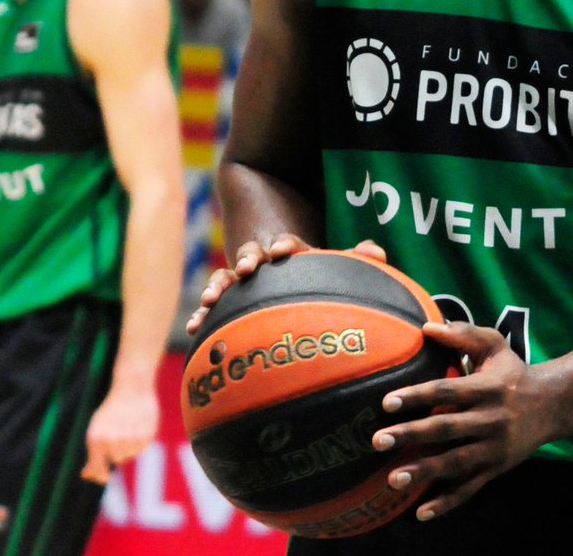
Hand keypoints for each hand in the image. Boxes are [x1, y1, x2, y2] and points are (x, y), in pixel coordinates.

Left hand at [81, 384, 159, 483]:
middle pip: (117, 459)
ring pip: (130, 454)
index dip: (101, 476)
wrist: (131, 387)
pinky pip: (142, 447)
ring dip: (130, 446)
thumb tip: (86, 476)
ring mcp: (130, 438)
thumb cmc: (110, 412)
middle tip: (118, 432)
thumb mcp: (96, 431)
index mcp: (97, 439)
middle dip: (117, 451)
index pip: (99, 470)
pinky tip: (138, 425)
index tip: (105, 477)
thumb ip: (93, 456)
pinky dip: (140, 440)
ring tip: (129, 426)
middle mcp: (113, 441)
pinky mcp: (146, 434)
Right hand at [184, 236, 385, 336]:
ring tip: (211, 299)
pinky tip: (195, 329)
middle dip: (248, 259)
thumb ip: (356, 258)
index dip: (285, 245)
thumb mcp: (332, 261)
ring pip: (227, 276)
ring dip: (219, 285)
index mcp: (289, 250)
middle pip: (252, 254)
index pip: (287, 243)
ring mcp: (242, 277)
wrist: (276, 248)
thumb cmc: (312, 267)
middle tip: (247, 267)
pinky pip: (214, 303)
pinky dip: (204, 313)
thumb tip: (377, 253)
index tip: (282, 250)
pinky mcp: (229, 296)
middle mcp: (262, 259)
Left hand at [371, 321, 557, 521]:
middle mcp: (490, 419)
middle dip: (411, 435)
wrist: (553, 404)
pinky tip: (421, 512)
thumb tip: (427, 327)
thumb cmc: (513, 371)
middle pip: (445, 429)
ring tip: (393, 478)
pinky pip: (470, 488)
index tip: (387, 402)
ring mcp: (493, 448)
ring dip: (424, 472)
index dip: (417, 396)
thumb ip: (463, 334)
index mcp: (486, 388)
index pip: (446, 392)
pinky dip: (447, 502)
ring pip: (455, 463)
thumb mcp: (495, 345)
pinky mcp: (496, 469)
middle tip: (377, 440)